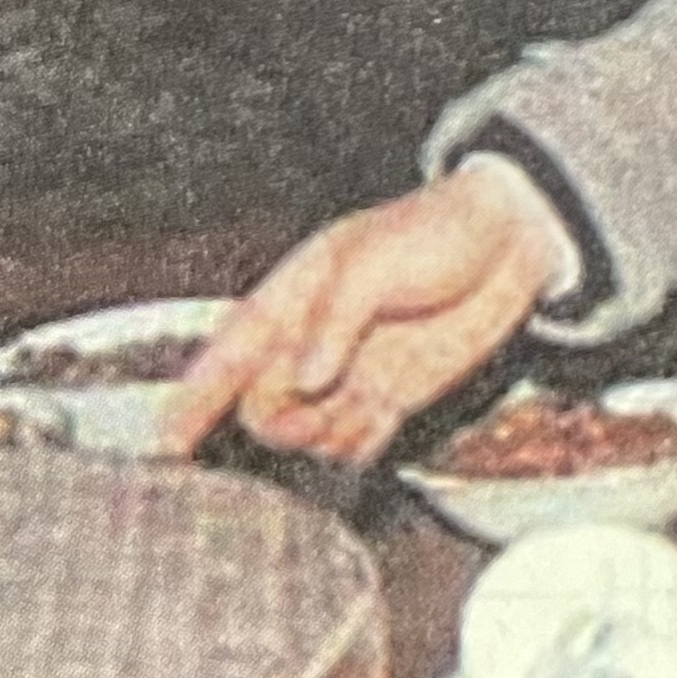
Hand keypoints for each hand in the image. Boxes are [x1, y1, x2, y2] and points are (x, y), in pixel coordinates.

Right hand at [161, 168, 561, 463]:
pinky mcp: (391, 396)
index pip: (226, 355)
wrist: (512, 240)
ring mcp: (351, 373)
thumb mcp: (373, 263)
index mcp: (292, 299)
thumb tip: (302, 381)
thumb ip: (333, 323)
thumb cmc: (436, 231)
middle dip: (280, 418)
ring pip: (306, 434)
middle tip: (323, 395)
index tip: (164, 445)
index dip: (191, 401)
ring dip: (325, 433)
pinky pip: (354, 444)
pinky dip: (360, 443)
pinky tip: (385, 412)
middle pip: (263, 408)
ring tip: (369, 395)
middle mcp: (312, 344)